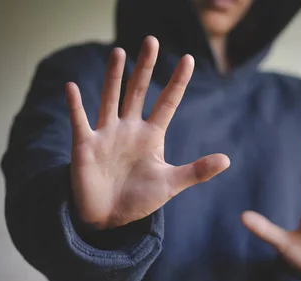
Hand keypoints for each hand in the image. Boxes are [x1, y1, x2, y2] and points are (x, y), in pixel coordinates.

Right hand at [66, 36, 229, 229]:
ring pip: (111, 98)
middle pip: (138, 91)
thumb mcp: (171, 184)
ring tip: (118, 52)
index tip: (189, 59)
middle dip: (145, 67)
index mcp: (152, 136)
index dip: (178, 82)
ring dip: (113, 76)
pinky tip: (72, 87)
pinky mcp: (86, 146)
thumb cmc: (139, 199)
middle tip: (151, 41)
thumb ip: (196, 171)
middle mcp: (129, 129)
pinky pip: (80, 121)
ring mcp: (107, 134)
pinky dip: (75, 105)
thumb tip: (228, 160)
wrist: (109, 218)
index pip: (168, 102)